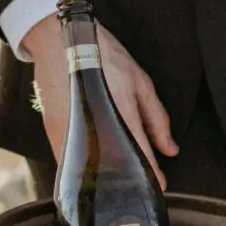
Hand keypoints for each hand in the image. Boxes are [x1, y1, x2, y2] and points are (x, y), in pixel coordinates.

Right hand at [22, 13, 177, 180]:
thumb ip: (157, 118)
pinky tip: (94, 161)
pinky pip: (72, 162)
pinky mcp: (54, 135)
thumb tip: (170, 149)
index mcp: (122, 113)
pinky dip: (86, 166)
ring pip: (91, 171)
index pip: (141, 157)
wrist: (60, 40)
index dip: (152, 176)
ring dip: (106, 176)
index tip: (159, 184)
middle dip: (129, 180)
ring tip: (117, 173)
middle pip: (115, 171)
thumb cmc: (102, 56)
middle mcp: (95, 128)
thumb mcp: (140, 81)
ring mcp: (71, 134)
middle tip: (138, 180)